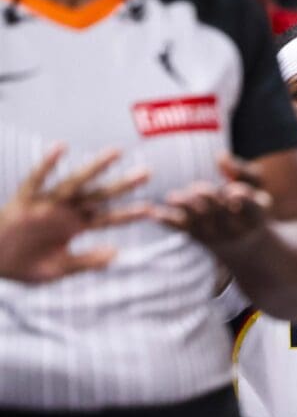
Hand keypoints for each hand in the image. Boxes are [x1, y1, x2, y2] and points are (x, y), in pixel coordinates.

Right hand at [0, 145, 149, 282]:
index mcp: (75, 226)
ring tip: (116, 153)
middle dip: (122, 186)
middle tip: (148, 173)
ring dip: (95, 168)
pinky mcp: (23, 203)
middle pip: (99, 196)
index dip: (129, 215)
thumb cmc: (24, 267)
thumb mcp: (58, 269)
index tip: (152, 209)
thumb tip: (116, 253)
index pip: (108, 219)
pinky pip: (35, 181)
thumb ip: (86, 262)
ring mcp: (46, 205)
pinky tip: (60, 147)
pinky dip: (46, 165)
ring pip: (75, 183)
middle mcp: (65, 212)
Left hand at [154, 155, 271, 250]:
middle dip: (210, 202)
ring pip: (199, 224)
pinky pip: (181, 230)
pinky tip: (153, 212)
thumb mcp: (255, 186)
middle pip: (222, 216)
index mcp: (256, 216)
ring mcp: (216, 236)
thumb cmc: (250, 203)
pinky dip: (167, 222)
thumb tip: (220, 157)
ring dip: (186, 210)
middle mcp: (236, 230)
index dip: (244, 201)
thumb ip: (241, 170)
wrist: (244, 244)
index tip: (234, 191)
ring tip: (173, 197)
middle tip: (199, 189)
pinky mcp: (197, 238)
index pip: (253, 210)